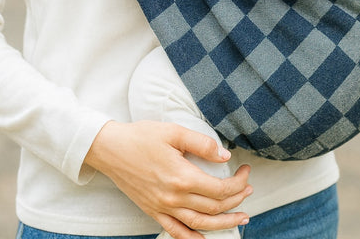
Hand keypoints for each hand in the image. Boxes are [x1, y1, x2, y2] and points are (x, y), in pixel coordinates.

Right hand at [84, 121, 251, 238]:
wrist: (110, 149)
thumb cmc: (141, 136)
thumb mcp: (173, 131)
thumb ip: (201, 143)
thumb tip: (224, 154)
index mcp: (181, 177)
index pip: (219, 189)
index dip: (238, 184)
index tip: (246, 172)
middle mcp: (174, 198)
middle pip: (214, 208)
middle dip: (237, 200)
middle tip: (249, 189)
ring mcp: (163, 208)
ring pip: (200, 225)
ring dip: (224, 223)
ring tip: (241, 217)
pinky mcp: (153, 212)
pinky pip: (176, 232)